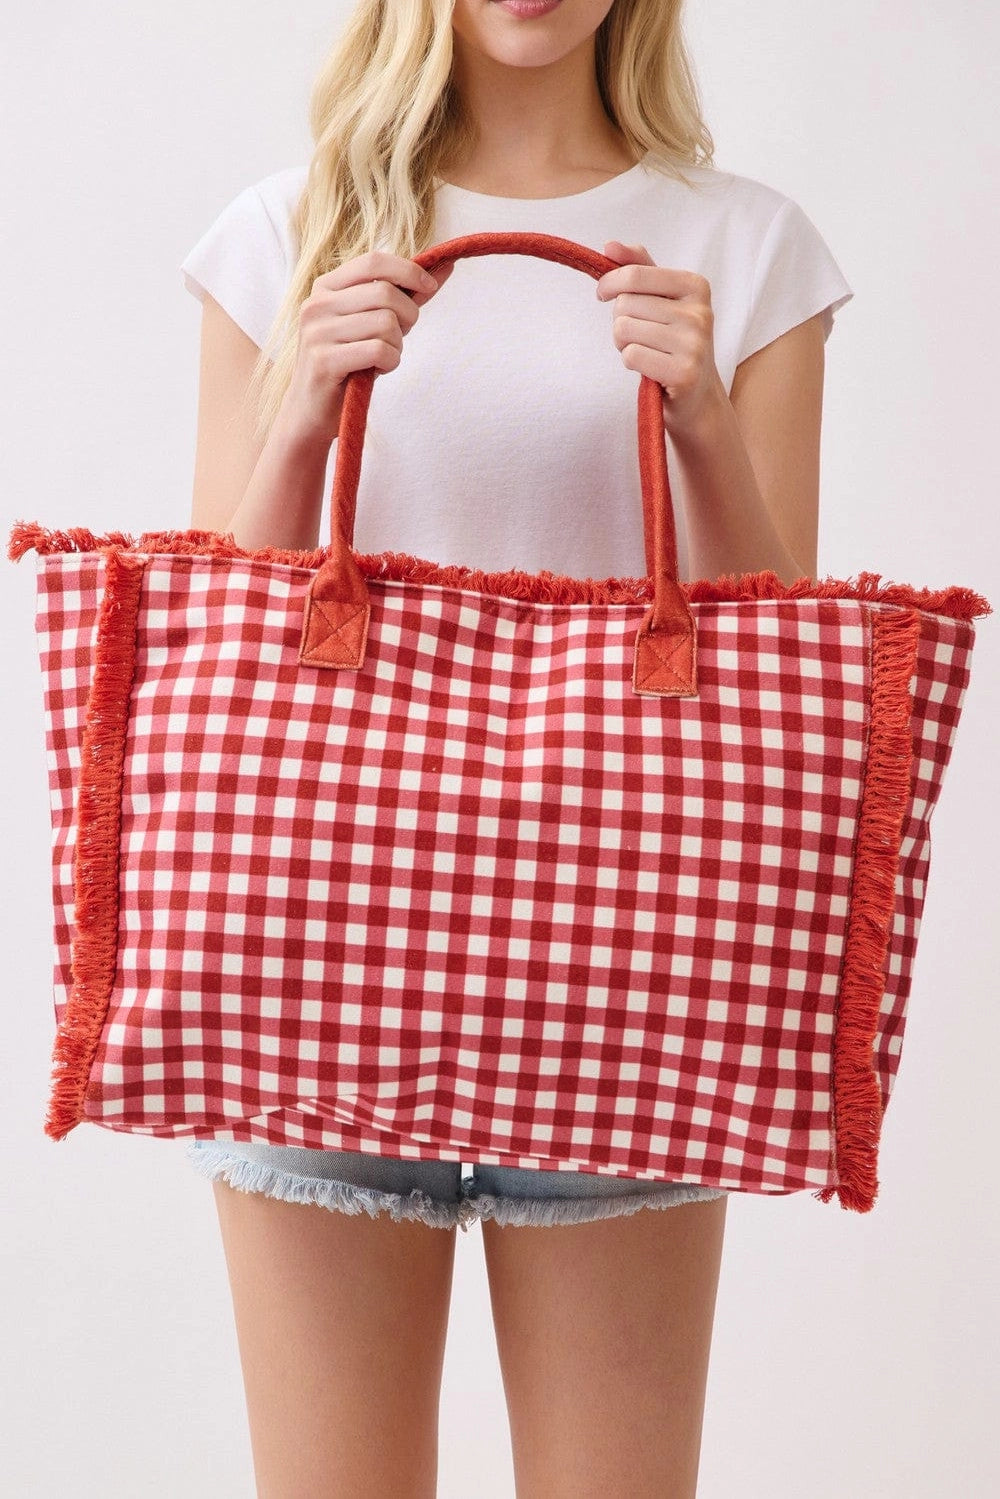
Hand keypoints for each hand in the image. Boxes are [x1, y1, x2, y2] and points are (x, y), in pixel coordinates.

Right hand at [282, 250, 454, 445]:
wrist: (312, 411)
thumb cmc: (348, 364)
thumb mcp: (372, 323)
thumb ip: (404, 295)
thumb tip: (444, 268)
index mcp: (326, 287)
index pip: (374, 261)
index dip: (408, 271)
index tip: (429, 288)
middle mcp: (317, 304)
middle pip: (385, 292)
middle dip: (408, 316)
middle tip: (400, 337)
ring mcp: (318, 332)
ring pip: (385, 323)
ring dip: (397, 345)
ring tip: (382, 357)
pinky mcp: (324, 360)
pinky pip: (379, 350)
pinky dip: (390, 362)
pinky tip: (378, 370)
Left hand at [595, 240, 725, 440]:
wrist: (697, 396)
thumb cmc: (674, 343)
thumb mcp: (663, 300)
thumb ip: (639, 269)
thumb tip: (609, 246)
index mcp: (695, 286)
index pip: (634, 274)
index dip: (609, 283)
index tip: (603, 293)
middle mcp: (699, 312)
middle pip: (625, 305)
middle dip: (621, 321)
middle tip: (640, 336)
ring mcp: (694, 343)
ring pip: (623, 330)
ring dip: (624, 344)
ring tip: (646, 352)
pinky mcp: (683, 373)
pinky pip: (630, 356)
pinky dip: (631, 364)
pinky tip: (650, 369)